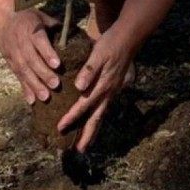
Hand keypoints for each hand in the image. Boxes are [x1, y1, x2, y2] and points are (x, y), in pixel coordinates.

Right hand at [0, 8, 60, 103]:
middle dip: (43, 74)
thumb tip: (75, 35)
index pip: (39, 41)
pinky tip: (31, 101)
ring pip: (23, 71)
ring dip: (34, 85)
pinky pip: (17, 77)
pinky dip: (24, 89)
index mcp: (30, 29)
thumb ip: (55, 26)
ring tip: (45, 97)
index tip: (57, 64)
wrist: (2, 18)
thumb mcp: (41, 16)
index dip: (47, 53)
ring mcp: (13, 54)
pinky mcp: (9, 62)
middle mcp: (20, 42)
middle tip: (56, 85)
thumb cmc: (28, 17)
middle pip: (31, 60)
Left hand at [57, 26, 136, 151]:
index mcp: (103, 85)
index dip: (71, 117)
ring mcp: (112, 92)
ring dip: (93, 131)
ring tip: (86, 144)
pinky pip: (104, 108)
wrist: (129, 38)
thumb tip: (79, 87)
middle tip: (79, 151)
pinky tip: (93, 122)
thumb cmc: (111, 44)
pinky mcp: (113, 88)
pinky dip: (97, 119)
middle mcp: (108, 92)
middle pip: (97, 118)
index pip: (84, 105)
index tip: (60, 127)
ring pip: (101, 116)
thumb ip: (89, 70)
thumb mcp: (98, 54)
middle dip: (87, 135)